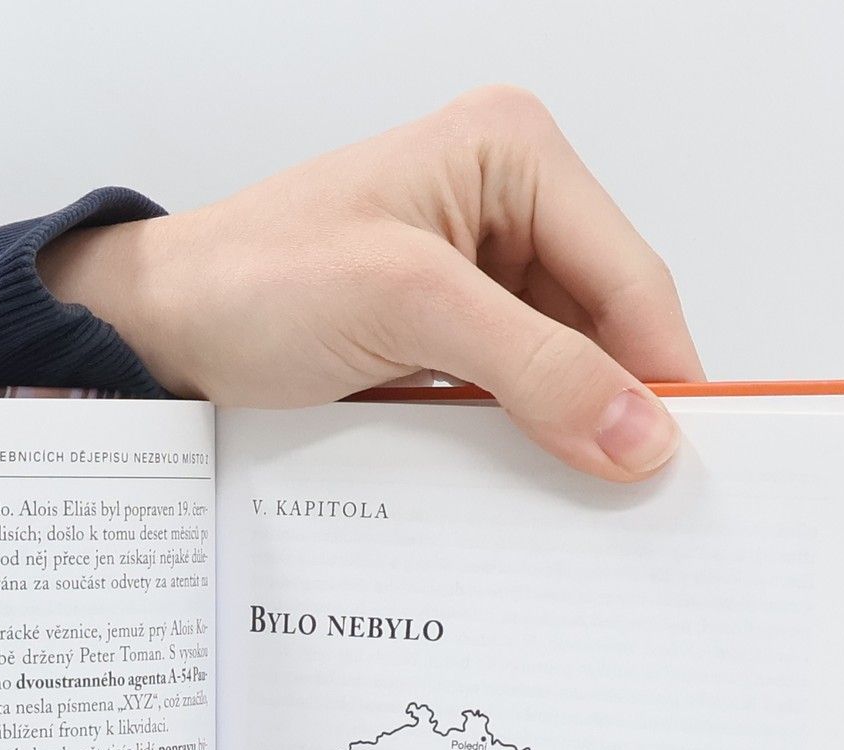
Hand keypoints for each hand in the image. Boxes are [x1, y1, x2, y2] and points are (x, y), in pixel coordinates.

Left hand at [40, 87, 703, 480]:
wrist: (161, 332)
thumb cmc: (254, 282)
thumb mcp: (408, 309)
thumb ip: (534, 368)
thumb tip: (641, 431)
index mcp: (514, 152)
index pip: (629, 275)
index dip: (661, 372)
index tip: (682, 464)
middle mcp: (508, 200)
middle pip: (606, 323)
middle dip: (617, 405)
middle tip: (639, 501)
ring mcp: (478, 269)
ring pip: (566, 365)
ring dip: (570, 431)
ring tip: (584, 502)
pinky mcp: (447, 330)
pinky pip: (516, 391)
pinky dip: (525, 439)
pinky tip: (529, 485)